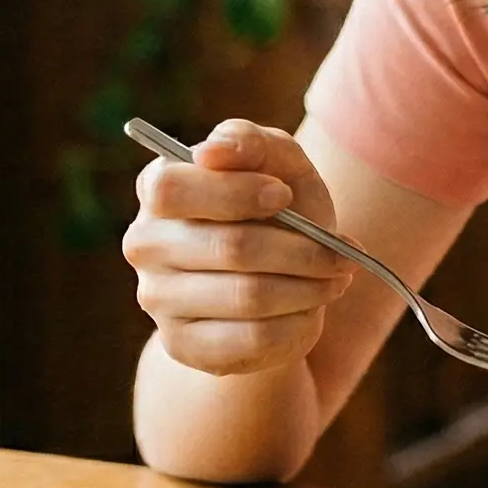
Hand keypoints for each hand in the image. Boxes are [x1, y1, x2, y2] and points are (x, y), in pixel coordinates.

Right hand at [124, 119, 353, 376]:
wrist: (279, 276)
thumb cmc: (277, 207)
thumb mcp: (279, 164)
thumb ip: (250, 142)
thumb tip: (212, 150)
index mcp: (158, 188)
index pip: (173, 190)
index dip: (234, 192)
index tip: (284, 195)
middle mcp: (146, 243)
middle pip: (229, 247)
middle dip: (301, 250)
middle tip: (342, 253)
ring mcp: (157, 298)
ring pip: (247, 296)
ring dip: (308, 287)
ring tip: (336, 278)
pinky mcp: (182, 345)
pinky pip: (251, 339)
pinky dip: (297, 324)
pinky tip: (311, 310)